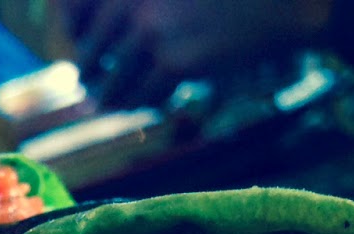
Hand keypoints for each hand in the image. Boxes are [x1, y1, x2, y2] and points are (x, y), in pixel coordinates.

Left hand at [63, 0, 329, 107]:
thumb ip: (133, 11)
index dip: (69, 36)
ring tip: (125, 97)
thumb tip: (74, 44)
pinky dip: (147, 103)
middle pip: (86, 57)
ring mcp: (152, 31)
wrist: (284, 4)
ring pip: (111, 86)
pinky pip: (142, 98)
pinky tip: (163, 95)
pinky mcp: (175, 61)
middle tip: (98, 85)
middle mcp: (134, 3)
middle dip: (93, 76)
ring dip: (117, 97)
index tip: (79, 50)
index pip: (70, 14)